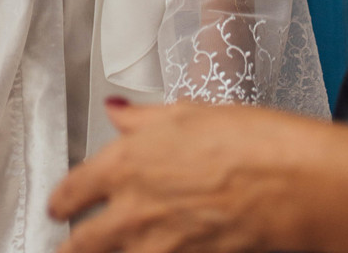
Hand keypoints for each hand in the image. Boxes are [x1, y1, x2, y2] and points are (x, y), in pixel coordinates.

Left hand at [48, 99, 324, 252]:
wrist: (288, 185)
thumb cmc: (246, 142)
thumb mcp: (187, 113)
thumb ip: (142, 120)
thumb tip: (116, 109)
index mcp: (126, 164)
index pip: (72, 191)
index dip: (62, 202)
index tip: (59, 207)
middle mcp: (133, 211)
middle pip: (81, 244)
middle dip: (73, 245)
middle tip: (70, 244)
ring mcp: (158, 247)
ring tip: (111, 249)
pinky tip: (158, 249)